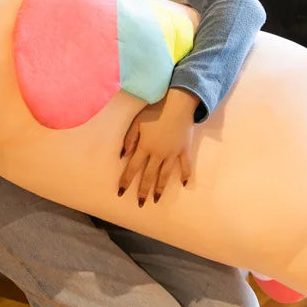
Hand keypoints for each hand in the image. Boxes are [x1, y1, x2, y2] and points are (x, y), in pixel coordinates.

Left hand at [118, 88, 197, 205]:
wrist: (178, 103)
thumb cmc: (155, 110)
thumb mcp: (137, 122)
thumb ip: (129, 139)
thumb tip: (123, 156)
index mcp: (145, 146)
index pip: (132, 168)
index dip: (126, 181)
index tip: (121, 192)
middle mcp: (158, 153)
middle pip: (149, 175)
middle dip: (143, 190)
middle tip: (140, 203)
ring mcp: (173, 153)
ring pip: (165, 174)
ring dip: (160, 188)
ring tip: (156, 199)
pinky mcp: (184, 150)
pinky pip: (185, 166)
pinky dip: (185, 174)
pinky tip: (183, 184)